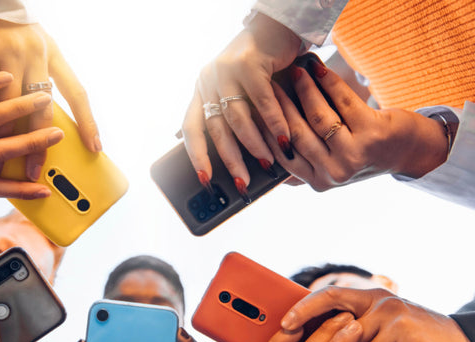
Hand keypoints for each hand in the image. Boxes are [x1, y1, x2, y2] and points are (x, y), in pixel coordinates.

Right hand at [0, 19, 99, 179]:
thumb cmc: (14, 33)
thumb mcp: (37, 49)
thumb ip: (40, 78)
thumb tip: (42, 122)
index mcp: (54, 55)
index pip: (78, 93)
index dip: (88, 122)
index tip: (95, 148)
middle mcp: (36, 54)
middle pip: (42, 107)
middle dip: (38, 144)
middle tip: (35, 169)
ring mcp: (9, 53)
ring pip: (8, 106)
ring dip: (3, 138)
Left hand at [182, 13, 301, 195]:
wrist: (278, 27)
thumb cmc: (262, 65)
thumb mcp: (242, 92)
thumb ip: (236, 118)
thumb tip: (236, 157)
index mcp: (202, 89)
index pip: (191, 128)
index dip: (197, 155)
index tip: (205, 179)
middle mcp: (208, 80)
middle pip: (216, 129)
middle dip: (231, 160)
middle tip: (242, 181)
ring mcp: (225, 70)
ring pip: (238, 118)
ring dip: (254, 144)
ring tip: (266, 162)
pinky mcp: (247, 63)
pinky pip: (261, 102)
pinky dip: (274, 123)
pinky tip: (283, 139)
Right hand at [263, 55, 447, 190]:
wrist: (407, 151)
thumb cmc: (362, 153)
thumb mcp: (329, 166)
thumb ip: (301, 164)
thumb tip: (264, 151)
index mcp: (318, 182)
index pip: (283, 153)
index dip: (268, 128)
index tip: (257, 104)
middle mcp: (334, 173)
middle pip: (296, 134)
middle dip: (281, 105)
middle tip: (269, 83)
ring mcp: (354, 155)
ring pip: (318, 117)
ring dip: (304, 89)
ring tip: (295, 71)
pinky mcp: (372, 133)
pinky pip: (342, 102)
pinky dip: (328, 82)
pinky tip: (318, 69)